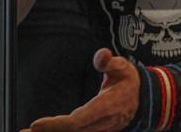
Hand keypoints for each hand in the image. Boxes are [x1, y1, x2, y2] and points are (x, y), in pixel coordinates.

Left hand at [20, 48, 139, 131]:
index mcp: (106, 107)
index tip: (36, 124)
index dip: (57, 124)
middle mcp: (101, 124)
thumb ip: (110, 62)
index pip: (78, 121)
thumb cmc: (129, 82)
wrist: (144, 101)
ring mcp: (99, 131)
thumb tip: (100, 55)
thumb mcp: (124, 67)